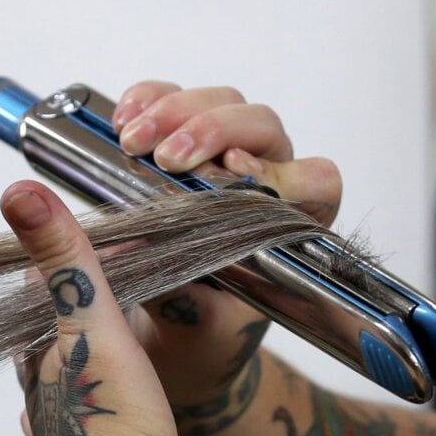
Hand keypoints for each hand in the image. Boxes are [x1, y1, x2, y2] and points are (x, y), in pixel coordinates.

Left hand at [4, 180, 183, 435]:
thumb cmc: (112, 425)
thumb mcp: (94, 326)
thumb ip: (65, 261)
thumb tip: (19, 190)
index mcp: (38, 359)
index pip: (41, 292)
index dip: (70, 264)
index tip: (104, 245)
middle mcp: (41, 400)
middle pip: (48, 343)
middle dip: (72, 317)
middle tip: (110, 292)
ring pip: (61, 391)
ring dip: (78, 368)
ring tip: (103, 354)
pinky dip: (89, 418)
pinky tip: (95, 426)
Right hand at [108, 81, 343, 429]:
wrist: (174, 339)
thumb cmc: (202, 335)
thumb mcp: (201, 328)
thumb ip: (190, 291)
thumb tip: (152, 245)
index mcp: (291, 228)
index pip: (313, 181)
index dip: (278, 173)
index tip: (233, 177)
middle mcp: (270, 182)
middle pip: (262, 125)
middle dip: (213, 131)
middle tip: (166, 158)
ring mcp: (226, 152)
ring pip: (222, 102)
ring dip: (175, 113)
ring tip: (133, 143)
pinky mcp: (181, 136)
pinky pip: (171, 97)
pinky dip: (146, 99)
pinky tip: (122, 120)